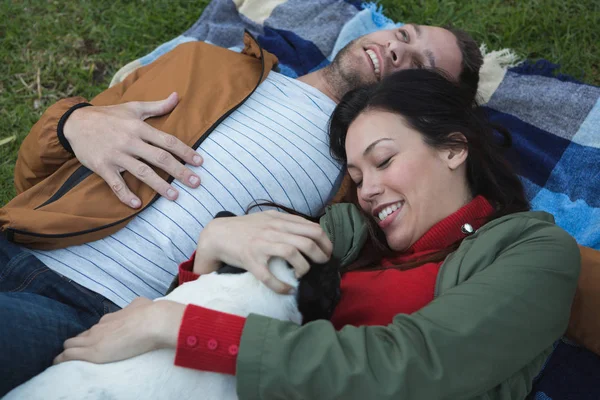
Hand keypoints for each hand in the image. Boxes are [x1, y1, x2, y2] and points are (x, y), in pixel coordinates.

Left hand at [53, 298, 184, 364]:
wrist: (152, 321)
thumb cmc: (151, 313)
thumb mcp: (141, 304)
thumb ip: (135, 307)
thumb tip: (137, 306)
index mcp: (111, 317)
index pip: (95, 328)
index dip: (92, 335)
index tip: (94, 341)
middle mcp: (99, 327)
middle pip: (79, 336)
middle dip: (77, 344)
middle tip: (78, 352)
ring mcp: (94, 339)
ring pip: (70, 344)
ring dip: (67, 351)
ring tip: (64, 361)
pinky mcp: (92, 352)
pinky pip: (68, 355)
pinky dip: (62, 359)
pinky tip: (57, 363)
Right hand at [64, 92, 202, 207]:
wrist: (75, 122)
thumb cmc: (109, 115)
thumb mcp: (133, 107)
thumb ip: (157, 106)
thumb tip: (176, 96)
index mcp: (139, 127)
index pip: (168, 141)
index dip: (185, 151)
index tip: (200, 162)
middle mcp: (130, 141)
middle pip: (159, 158)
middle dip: (179, 171)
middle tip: (196, 183)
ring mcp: (116, 155)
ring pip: (142, 172)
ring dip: (159, 185)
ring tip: (175, 196)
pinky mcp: (102, 166)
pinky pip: (116, 183)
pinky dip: (125, 194)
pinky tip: (137, 205)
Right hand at [194, 210, 332, 293]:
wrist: (218, 234)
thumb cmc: (245, 227)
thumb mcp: (268, 218)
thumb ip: (287, 222)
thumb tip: (309, 231)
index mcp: (280, 220)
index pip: (313, 228)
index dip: (325, 242)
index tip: (327, 252)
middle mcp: (273, 230)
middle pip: (307, 241)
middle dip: (320, 255)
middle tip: (321, 264)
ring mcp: (261, 245)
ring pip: (292, 253)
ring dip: (304, 267)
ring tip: (302, 273)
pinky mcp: (250, 260)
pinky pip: (269, 275)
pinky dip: (281, 286)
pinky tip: (287, 289)